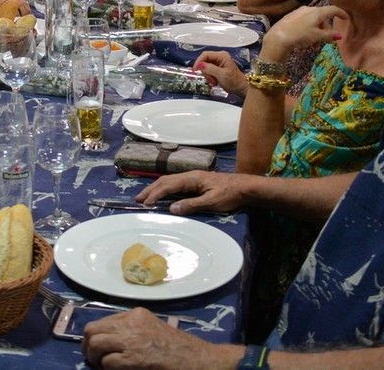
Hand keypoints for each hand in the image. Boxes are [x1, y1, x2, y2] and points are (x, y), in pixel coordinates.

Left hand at [84, 307, 225, 369]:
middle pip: (93, 329)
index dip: (96, 336)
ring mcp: (131, 339)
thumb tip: (110, 341)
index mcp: (136, 314)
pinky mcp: (133, 358)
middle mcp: (131, 322)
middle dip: (88, 344)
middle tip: (92, 358)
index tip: (97, 348)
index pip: (104, 321)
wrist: (197, 360)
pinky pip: (107, 361)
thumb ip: (133, 330)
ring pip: (95, 343)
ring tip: (100, 365)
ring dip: (93, 357)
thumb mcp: (153, 329)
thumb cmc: (178, 349)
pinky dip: (105, 368)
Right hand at [134, 170, 251, 214]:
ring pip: (169, 181)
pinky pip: (175, 184)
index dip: (155, 194)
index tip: (145, 203)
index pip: (168, 185)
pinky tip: (162, 195)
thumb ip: (191, 205)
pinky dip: (164, 189)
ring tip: (145, 197)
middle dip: (151, 190)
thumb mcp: (212, 202)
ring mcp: (193, 178)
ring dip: (156, 189)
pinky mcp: (196, 183)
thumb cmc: (230, 194)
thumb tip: (171, 208)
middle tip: (137, 200)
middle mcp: (190, 175)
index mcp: (192, 178)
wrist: (245, 188)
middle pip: (165, 181)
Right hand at [193, 51, 247, 96]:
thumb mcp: (222, 75)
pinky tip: (214, 82)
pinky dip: (209, 78)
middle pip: (204, 61)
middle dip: (205, 72)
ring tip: (214, 82)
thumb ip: (210, 69)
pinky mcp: (217, 69)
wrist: (240, 88)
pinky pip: (208, 71)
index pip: (205, 55)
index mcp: (222, 56)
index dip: (199, 62)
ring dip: (208, 76)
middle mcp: (219, 58)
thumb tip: (199, 65)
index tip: (195, 69)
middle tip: (211, 79)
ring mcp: (218, 63)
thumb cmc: (234, 81)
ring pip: (205, 67)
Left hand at [260, 3, 346, 62]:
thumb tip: (340, 35)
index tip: (346, 18)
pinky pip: (305, 21)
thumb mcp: (317, 36)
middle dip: (326, 27)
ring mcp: (299, 12)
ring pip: (314, 19)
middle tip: (326, 39)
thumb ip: (329, 35)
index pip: (333, 9)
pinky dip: (309, 28)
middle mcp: (309, 9)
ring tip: (314, 42)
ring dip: (317, 29)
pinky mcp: (292, 16)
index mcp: (317, 12)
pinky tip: (305, 38)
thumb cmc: (300, 35)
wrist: (278, 36)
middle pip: (323, 16)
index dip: (341, 13)